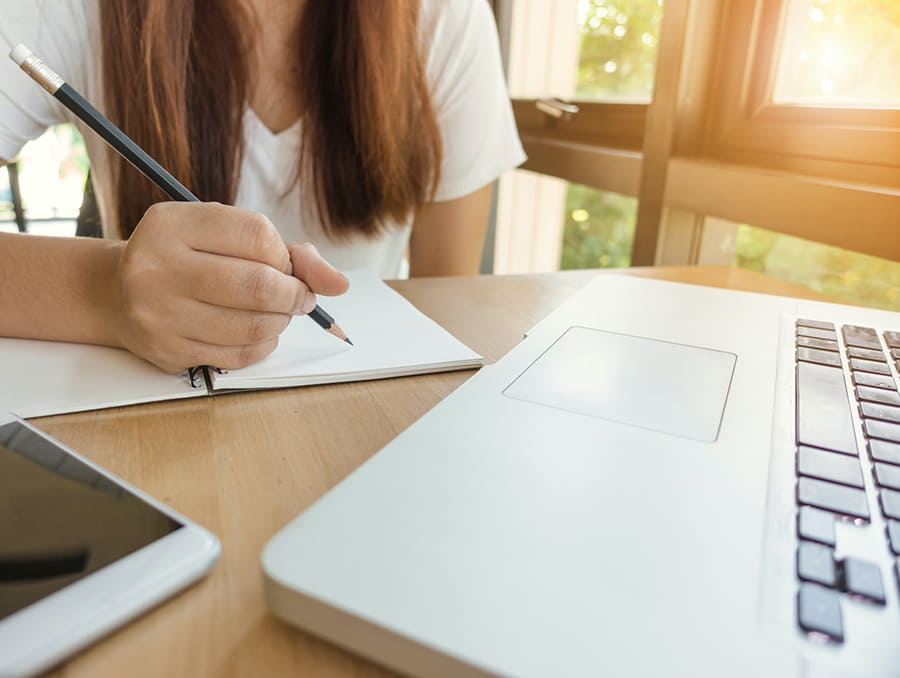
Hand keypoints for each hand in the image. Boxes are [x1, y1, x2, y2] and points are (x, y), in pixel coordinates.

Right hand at [111, 202, 346, 372]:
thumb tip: (338, 284)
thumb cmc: (186, 258)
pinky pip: (238, 355)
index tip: (285, 265)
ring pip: (253, 325)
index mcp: (173, 224)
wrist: (117, 294)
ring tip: (276, 312)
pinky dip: (262, 344)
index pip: (258, 235)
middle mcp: (158, 266)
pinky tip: (255, 331)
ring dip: (280, 321)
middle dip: (294, 294)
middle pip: (259, 285)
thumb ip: (287, 252)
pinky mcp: (167, 350)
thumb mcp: (223, 234)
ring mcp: (159, 313)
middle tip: (298, 296)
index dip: (285, 255)